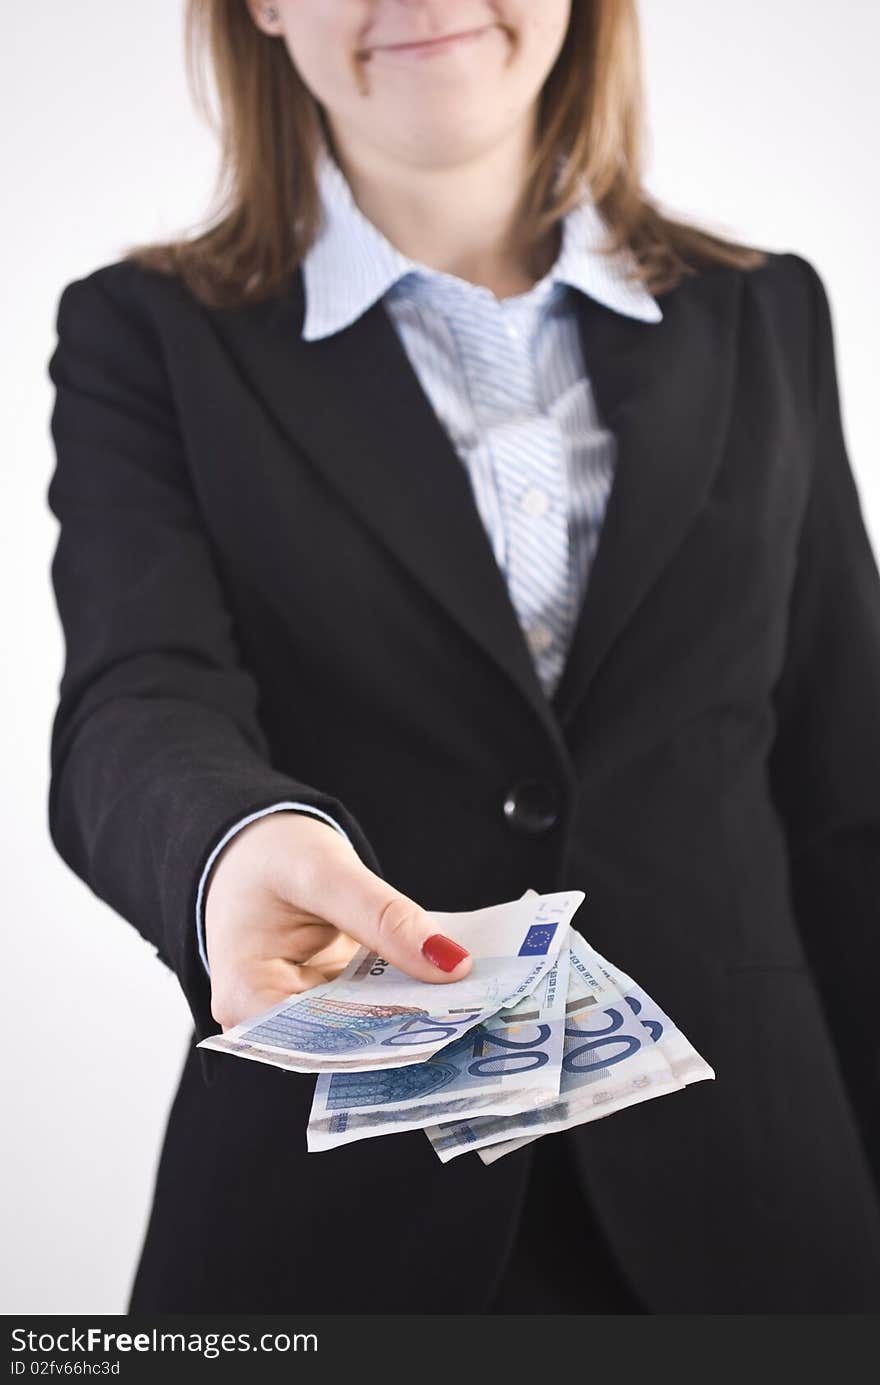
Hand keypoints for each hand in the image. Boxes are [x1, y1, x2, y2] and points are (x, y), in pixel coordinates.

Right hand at [204, 812, 471, 1028]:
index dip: (385, 1034)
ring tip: (476, 1003)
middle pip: (347, 1039)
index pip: (321, 1038)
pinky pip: (372, 1006)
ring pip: (366, 1027)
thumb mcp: (324, 872)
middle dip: (410, 1026)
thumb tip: (451, 962)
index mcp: (246, 995)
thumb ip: (384, 916)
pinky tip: (452, 987)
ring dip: (416, 1014)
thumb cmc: (267, 855)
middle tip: (478, 1013)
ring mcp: (300, 1014)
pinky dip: (408, 994)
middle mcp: (267, 1020)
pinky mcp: (328, 1002)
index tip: (447, 1022)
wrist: (251, 845)